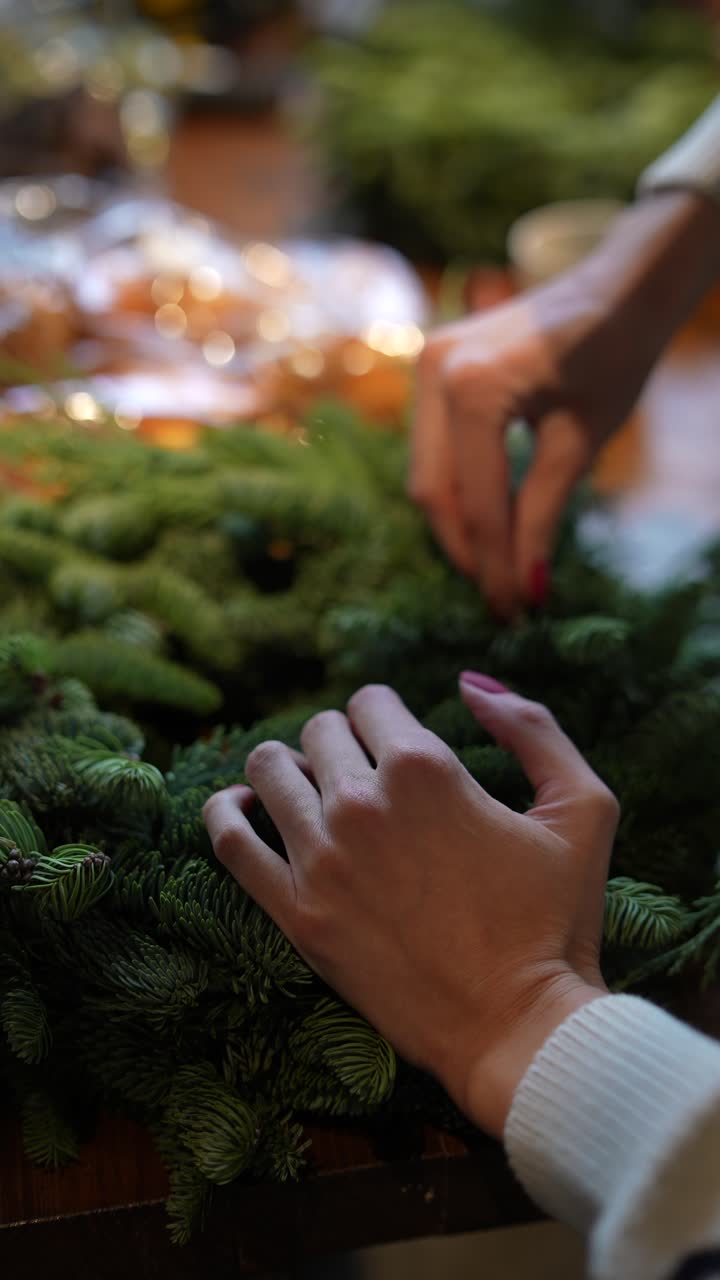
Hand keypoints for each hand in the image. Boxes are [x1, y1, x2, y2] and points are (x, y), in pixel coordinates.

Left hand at [204, 675, 618, 1137]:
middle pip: (320, 731)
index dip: (386, 716)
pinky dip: (226, 811)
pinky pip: (228, 839)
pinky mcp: (294, 913)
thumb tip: (470, 685)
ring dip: (287, 766)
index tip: (396, 742)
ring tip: (310, 788)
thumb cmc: (556, 921)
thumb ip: (533, 728)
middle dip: (342, 742)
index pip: (370, 702)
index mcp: (426, 768)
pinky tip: (243, 808)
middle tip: (365, 775)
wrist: (518, 1029)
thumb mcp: (582, 808)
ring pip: (268, 770)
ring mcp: (320, 859)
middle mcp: (362, 803)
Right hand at [411, 191, 719, 618]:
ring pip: (424, 473)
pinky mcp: (429, 367)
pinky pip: (430, 447)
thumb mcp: (579, 442)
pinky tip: (486, 522)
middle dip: (467, 551)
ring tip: (496, 568)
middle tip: (500, 601)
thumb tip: (526, 591)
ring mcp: (424, 363)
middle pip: (433, 491)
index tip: (513, 612)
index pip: (477, 501)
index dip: (494, 565)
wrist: (617, 288)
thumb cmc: (613, 356)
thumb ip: (543, 515)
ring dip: (456, 525)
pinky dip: (455, 489)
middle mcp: (433, 370)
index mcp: (473, 386)